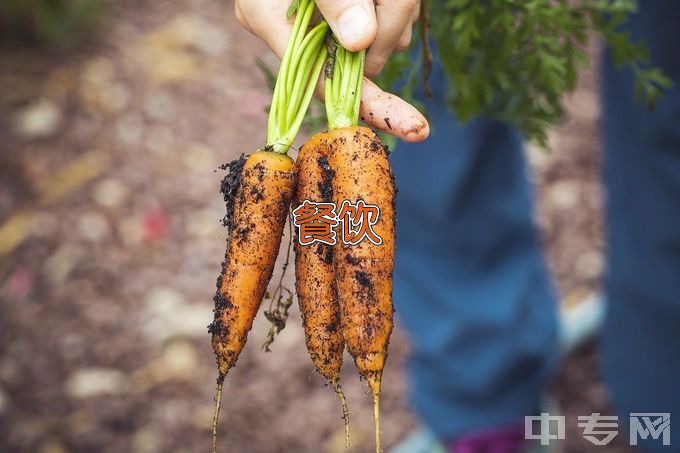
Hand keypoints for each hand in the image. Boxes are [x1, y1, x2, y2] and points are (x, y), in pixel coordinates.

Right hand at [235, 0, 428, 141]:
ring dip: (398, 7)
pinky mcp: (348, 12)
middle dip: (391, 26)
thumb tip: (360, 41)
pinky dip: (398, 3)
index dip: (370, 105)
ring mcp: (324, 22)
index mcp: (270, 20)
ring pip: (384, 38)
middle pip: (363, 59)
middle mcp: (295, 29)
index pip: (324, 83)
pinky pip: (389, 20)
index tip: (411, 126)